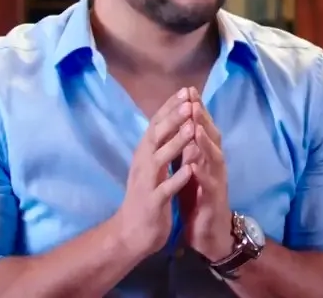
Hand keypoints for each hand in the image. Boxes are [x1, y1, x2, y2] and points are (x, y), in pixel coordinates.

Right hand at [111, 88, 196, 258]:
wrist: (130, 233)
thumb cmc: (146, 195)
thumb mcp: (151, 166)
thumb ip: (161, 144)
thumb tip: (172, 119)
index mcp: (144, 154)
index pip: (156, 125)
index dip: (170, 107)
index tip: (186, 90)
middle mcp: (142, 164)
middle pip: (156, 136)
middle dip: (173, 118)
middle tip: (189, 102)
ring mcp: (146, 183)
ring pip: (160, 159)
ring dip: (176, 143)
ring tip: (192, 128)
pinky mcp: (152, 203)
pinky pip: (165, 189)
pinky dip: (177, 178)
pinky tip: (191, 169)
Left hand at [177, 87, 234, 261]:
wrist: (209, 233)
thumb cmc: (198, 198)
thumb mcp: (191, 169)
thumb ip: (190, 148)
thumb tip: (184, 124)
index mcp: (206, 157)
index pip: (203, 128)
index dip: (197, 110)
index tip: (187, 90)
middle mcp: (215, 164)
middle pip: (212, 137)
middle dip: (203, 119)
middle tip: (193, 101)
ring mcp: (217, 181)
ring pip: (215, 157)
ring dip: (205, 142)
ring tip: (196, 128)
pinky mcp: (214, 199)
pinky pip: (209, 185)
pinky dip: (202, 174)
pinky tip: (193, 166)